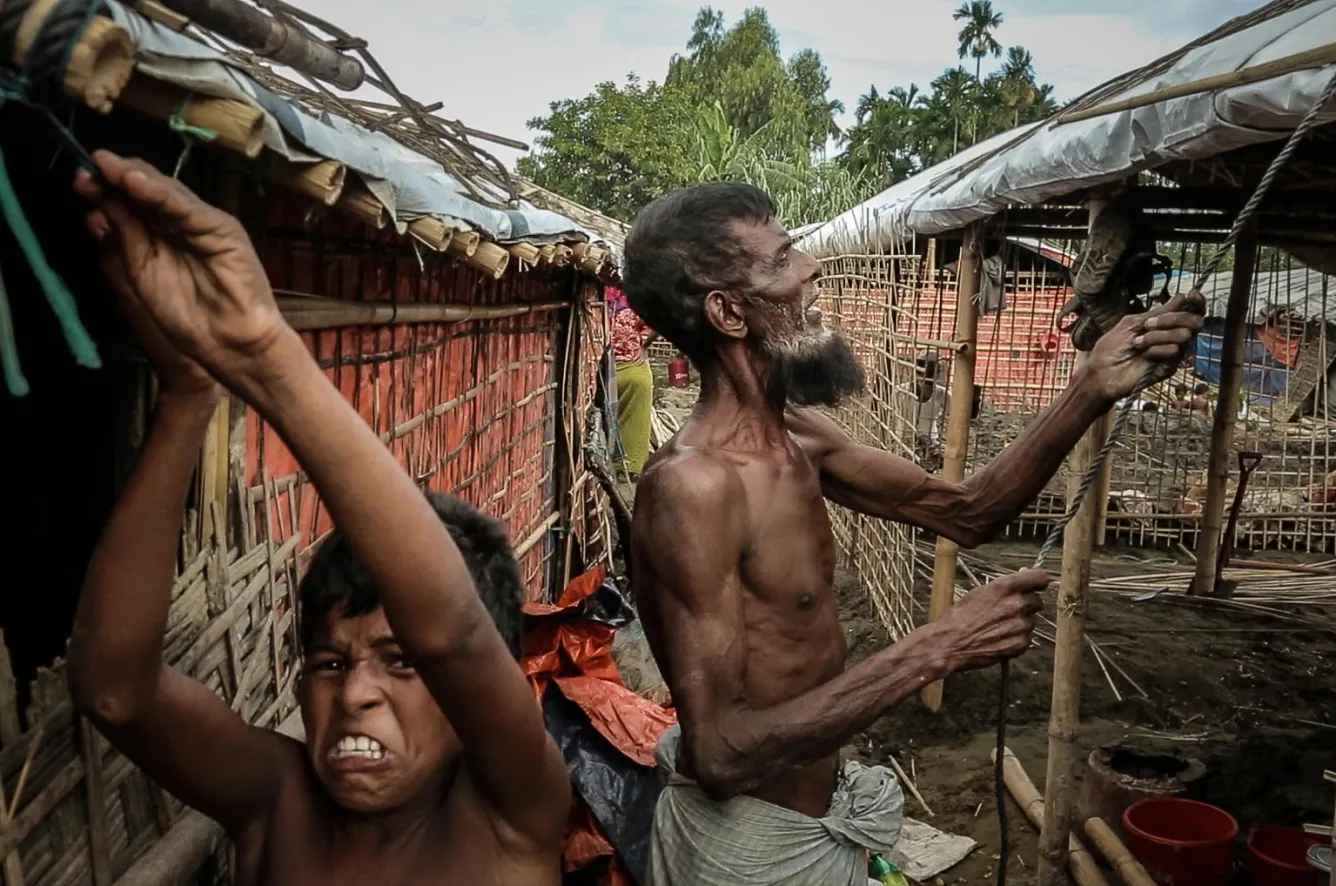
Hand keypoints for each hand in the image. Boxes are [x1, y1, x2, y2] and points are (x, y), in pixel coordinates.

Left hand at [72, 151, 286, 384]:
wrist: (226, 342)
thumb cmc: (184, 317)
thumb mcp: (138, 271)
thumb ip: (122, 235)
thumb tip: (96, 202)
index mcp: (158, 234)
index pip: (131, 202)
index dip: (106, 188)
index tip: (80, 179)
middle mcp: (179, 223)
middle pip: (146, 190)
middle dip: (116, 176)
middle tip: (89, 166)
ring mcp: (201, 223)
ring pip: (165, 192)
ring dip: (134, 177)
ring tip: (107, 166)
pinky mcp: (222, 228)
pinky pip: (187, 207)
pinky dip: (161, 193)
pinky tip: (135, 182)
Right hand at [937, 569, 1047, 671]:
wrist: (950, 643)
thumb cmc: (959, 617)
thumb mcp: (979, 592)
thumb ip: (1004, 588)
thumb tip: (1022, 583)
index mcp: (1005, 587)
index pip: (1040, 577)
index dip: (1039, 581)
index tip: (1038, 585)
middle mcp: (1016, 604)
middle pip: (1037, 601)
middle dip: (1026, 605)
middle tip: (1007, 611)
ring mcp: (1021, 625)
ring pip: (1031, 621)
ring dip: (1020, 623)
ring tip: (997, 628)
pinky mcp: (1021, 644)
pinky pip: (1026, 638)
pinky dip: (1016, 638)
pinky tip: (998, 638)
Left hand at [1084, 290, 1205, 401]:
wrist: (1101, 372)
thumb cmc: (1111, 348)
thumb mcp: (1132, 323)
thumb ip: (1158, 312)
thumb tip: (1182, 297)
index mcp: (1164, 325)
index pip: (1191, 312)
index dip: (1197, 302)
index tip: (1192, 294)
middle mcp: (1173, 337)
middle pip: (1194, 321)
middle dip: (1172, 318)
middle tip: (1148, 324)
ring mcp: (1173, 353)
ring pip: (1184, 335)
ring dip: (1157, 336)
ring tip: (1137, 343)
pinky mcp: (1170, 367)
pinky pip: (1173, 351)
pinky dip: (1155, 350)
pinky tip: (1143, 356)